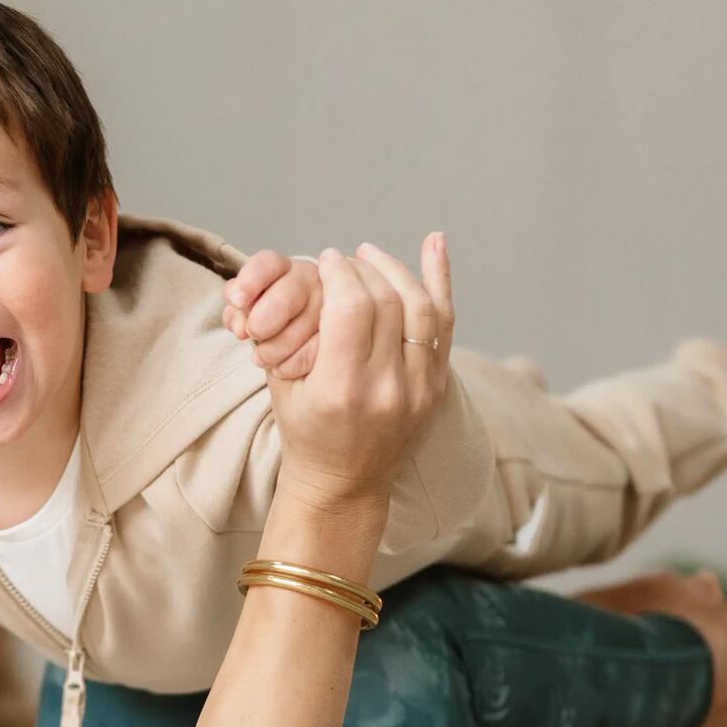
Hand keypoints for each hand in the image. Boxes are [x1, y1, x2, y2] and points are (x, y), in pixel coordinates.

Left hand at [223, 250, 322, 377]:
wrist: (300, 352)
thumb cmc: (269, 324)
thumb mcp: (249, 313)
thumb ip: (239, 311)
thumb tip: (239, 324)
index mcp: (285, 270)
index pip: (268, 263)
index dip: (250, 279)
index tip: (237, 300)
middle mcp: (313, 280)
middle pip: (286, 295)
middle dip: (264, 320)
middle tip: (253, 334)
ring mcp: (333, 305)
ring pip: (306, 325)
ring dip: (276, 347)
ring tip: (263, 357)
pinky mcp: (347, 334)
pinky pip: (319, 350)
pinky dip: (295, 363)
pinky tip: (283, 367)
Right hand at [263, 236, 454, 513]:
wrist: (343, 482)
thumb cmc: (304, 429)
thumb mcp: (282, 384)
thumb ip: (294, 330)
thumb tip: (308, 269)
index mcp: (341, 388)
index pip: (351, 307)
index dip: (339, 273)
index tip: (326, 260)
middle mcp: (386, 389)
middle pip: (386, 301)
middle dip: (362, 269)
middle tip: (344, 259)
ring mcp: (419, 390)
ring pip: (421, 308)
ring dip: (396, 270)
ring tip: (371, 256)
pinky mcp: (436, 388)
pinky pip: (444, 325)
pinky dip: (441, 280)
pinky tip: (434, 243)